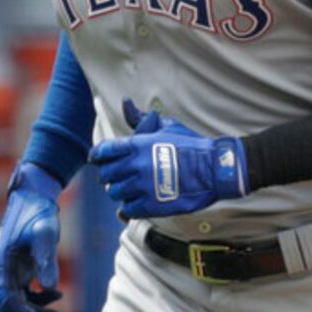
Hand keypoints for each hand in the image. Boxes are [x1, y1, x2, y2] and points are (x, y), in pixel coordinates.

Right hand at [0, 162, 64, 311]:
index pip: (6, 301)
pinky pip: (26, 294)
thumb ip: (47, 259)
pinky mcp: (20, 269)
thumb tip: (50, 288)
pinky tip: (58, 295)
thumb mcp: (45, 233)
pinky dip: (41, 299)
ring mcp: (10, 271)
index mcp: (0, 264)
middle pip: (11, 306)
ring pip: (19, 303)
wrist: (34, 195)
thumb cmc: (38, 212)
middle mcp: (2, 270)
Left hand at [89, 99, 247, 218]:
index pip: (103, 151)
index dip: (98, 156)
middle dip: (112, 174)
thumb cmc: (190, 145)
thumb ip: (140, 118)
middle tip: (122, 175)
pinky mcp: (151, 205)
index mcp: (137, 145)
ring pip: (115, 192)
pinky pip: (128, 209)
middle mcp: (136, 166)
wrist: (213, 169)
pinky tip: (140, 200)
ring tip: (132, 188)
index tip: (99, 159)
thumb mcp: (165, 126)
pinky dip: (131, 206)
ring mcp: (142, 187)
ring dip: (121, 191)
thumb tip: (125, 102)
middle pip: (106, 174)